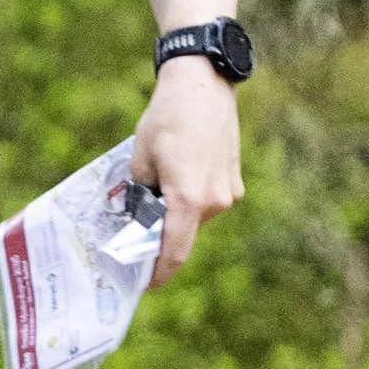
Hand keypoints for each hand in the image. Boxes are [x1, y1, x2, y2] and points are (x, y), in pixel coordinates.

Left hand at [128, 53, 243, 280]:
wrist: (203, 85)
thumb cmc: (166, 119)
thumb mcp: (139, 158)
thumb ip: (139, 193)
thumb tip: (139, 215)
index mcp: (188, 199)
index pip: (174, 251)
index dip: (158, 272)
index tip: (144, 284)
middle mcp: (215, 202)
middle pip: (183, 232)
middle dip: (160, 235)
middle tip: (134, 232)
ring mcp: (228, 192)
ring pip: (195, 215)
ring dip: (175, 211)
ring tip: (153, 190)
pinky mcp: (234, 179)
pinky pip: (207, 199)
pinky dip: (190, 196)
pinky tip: (175, 171)